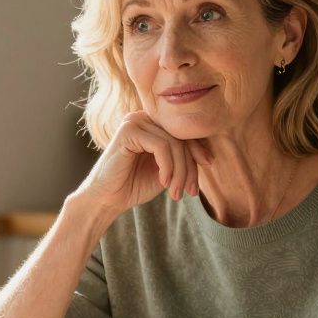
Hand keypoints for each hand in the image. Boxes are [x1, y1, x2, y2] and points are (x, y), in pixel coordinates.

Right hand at [74, 111, 211, 220]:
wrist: (107, 199)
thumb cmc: (134, 185)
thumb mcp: (166, 170)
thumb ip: (182, 158)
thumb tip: (209, 154)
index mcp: (152, 124)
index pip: (183, 132)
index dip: (198, 150)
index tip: (206, 170)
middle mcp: (143, 117)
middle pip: (181, 136)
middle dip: (190, 167)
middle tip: (190, 191)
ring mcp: (135, 121)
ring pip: (173, 143)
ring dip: (180, 171)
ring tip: (176, 192)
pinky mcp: (128, 131)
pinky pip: (161, 146)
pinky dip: (167, 166)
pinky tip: (163, 182)